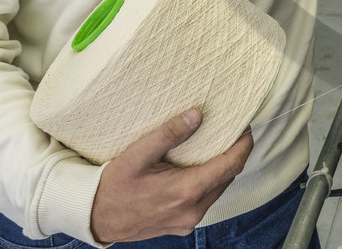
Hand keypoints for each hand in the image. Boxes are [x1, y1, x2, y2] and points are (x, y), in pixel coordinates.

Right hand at [90, 109, 253, 242]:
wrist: (96, 218)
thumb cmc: (114, 185)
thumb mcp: (138, 154)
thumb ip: (169, 134)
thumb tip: (197, 115)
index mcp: (186, 191)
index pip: (231, 166)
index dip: (244, 145)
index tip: (246, 128)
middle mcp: (192, 211)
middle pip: (227, 178)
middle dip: (233, 154)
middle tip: (230, 132)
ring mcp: (188, 222)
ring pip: (217, 190)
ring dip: (220, 170)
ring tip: (215, 147)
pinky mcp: (182, 227)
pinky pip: (204, 201)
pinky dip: (207, 183)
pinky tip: (197, 169)